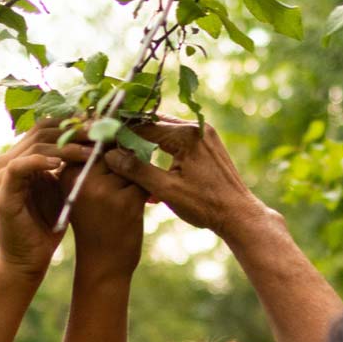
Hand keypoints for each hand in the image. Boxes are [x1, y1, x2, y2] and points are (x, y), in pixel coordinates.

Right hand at [0, 125, 89, 280]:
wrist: (29, 257)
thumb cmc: (48, 224)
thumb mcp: (63, 188)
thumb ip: (71, 165)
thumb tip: (99, 142)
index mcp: (22, 156)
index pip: (47, 127)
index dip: (73, 123)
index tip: (100, 125)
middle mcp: (9, 160)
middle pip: (41, 131)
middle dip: (72, 131)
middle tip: (98, 133)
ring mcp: (3, 174)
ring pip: (34, 145)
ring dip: (64, 146)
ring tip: (89, 151)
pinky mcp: (3, 190)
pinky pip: (19, 167)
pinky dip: (39, 161)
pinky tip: (60, 163)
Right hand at [66, 149, 147, 275]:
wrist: (103, 265)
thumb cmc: (94, 225)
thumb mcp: (81, 192)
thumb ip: (89, 164)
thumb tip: (111, 127)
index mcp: (67, 173)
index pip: (91, 140)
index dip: (108, 142)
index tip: (116, 158)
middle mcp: (82, 179)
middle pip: (113, 148)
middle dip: (126, 158)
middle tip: (127, 178)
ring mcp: (104, 190)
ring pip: (131, 164)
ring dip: (138, 176)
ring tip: (131, 196)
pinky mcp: (126, 202)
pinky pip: (144, 181)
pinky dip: (147, 191)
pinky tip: (142, 204)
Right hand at [102, 118, 277, 240]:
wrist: (239, 215)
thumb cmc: (205, 206)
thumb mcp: (166, 190)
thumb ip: (137, 170)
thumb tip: (110, 156)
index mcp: (186, 135)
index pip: (143, 128)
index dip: (121, 136)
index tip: (103, 145)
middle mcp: (197, 127)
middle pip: (154, 126)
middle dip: (132, 138)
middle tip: (112, 150)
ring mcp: (205, 134)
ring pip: (166, 133)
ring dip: (147, 144)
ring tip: (128, 159)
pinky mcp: (208, 145)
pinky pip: (178, 141)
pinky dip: (162, 150)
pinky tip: (151, 167)